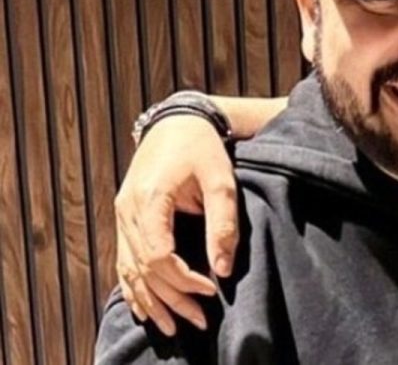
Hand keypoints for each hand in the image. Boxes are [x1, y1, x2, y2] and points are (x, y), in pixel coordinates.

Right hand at [114, 114, 239, 334]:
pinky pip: (124, 261)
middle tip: (199, 321)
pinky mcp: (126, 218)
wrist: (176, 122)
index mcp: (149, 199)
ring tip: (175, 326)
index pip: (158, 255)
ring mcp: (122, 215)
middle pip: (142, 269)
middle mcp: (128, 211)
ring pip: (129, 270)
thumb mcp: (221, 180)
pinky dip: (134, 287)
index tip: (211, 291)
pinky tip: (147, 308)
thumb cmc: (201, 148)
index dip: (183, 280)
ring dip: (151, 300)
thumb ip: (223, 223)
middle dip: (171, 299)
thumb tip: (223, 268)